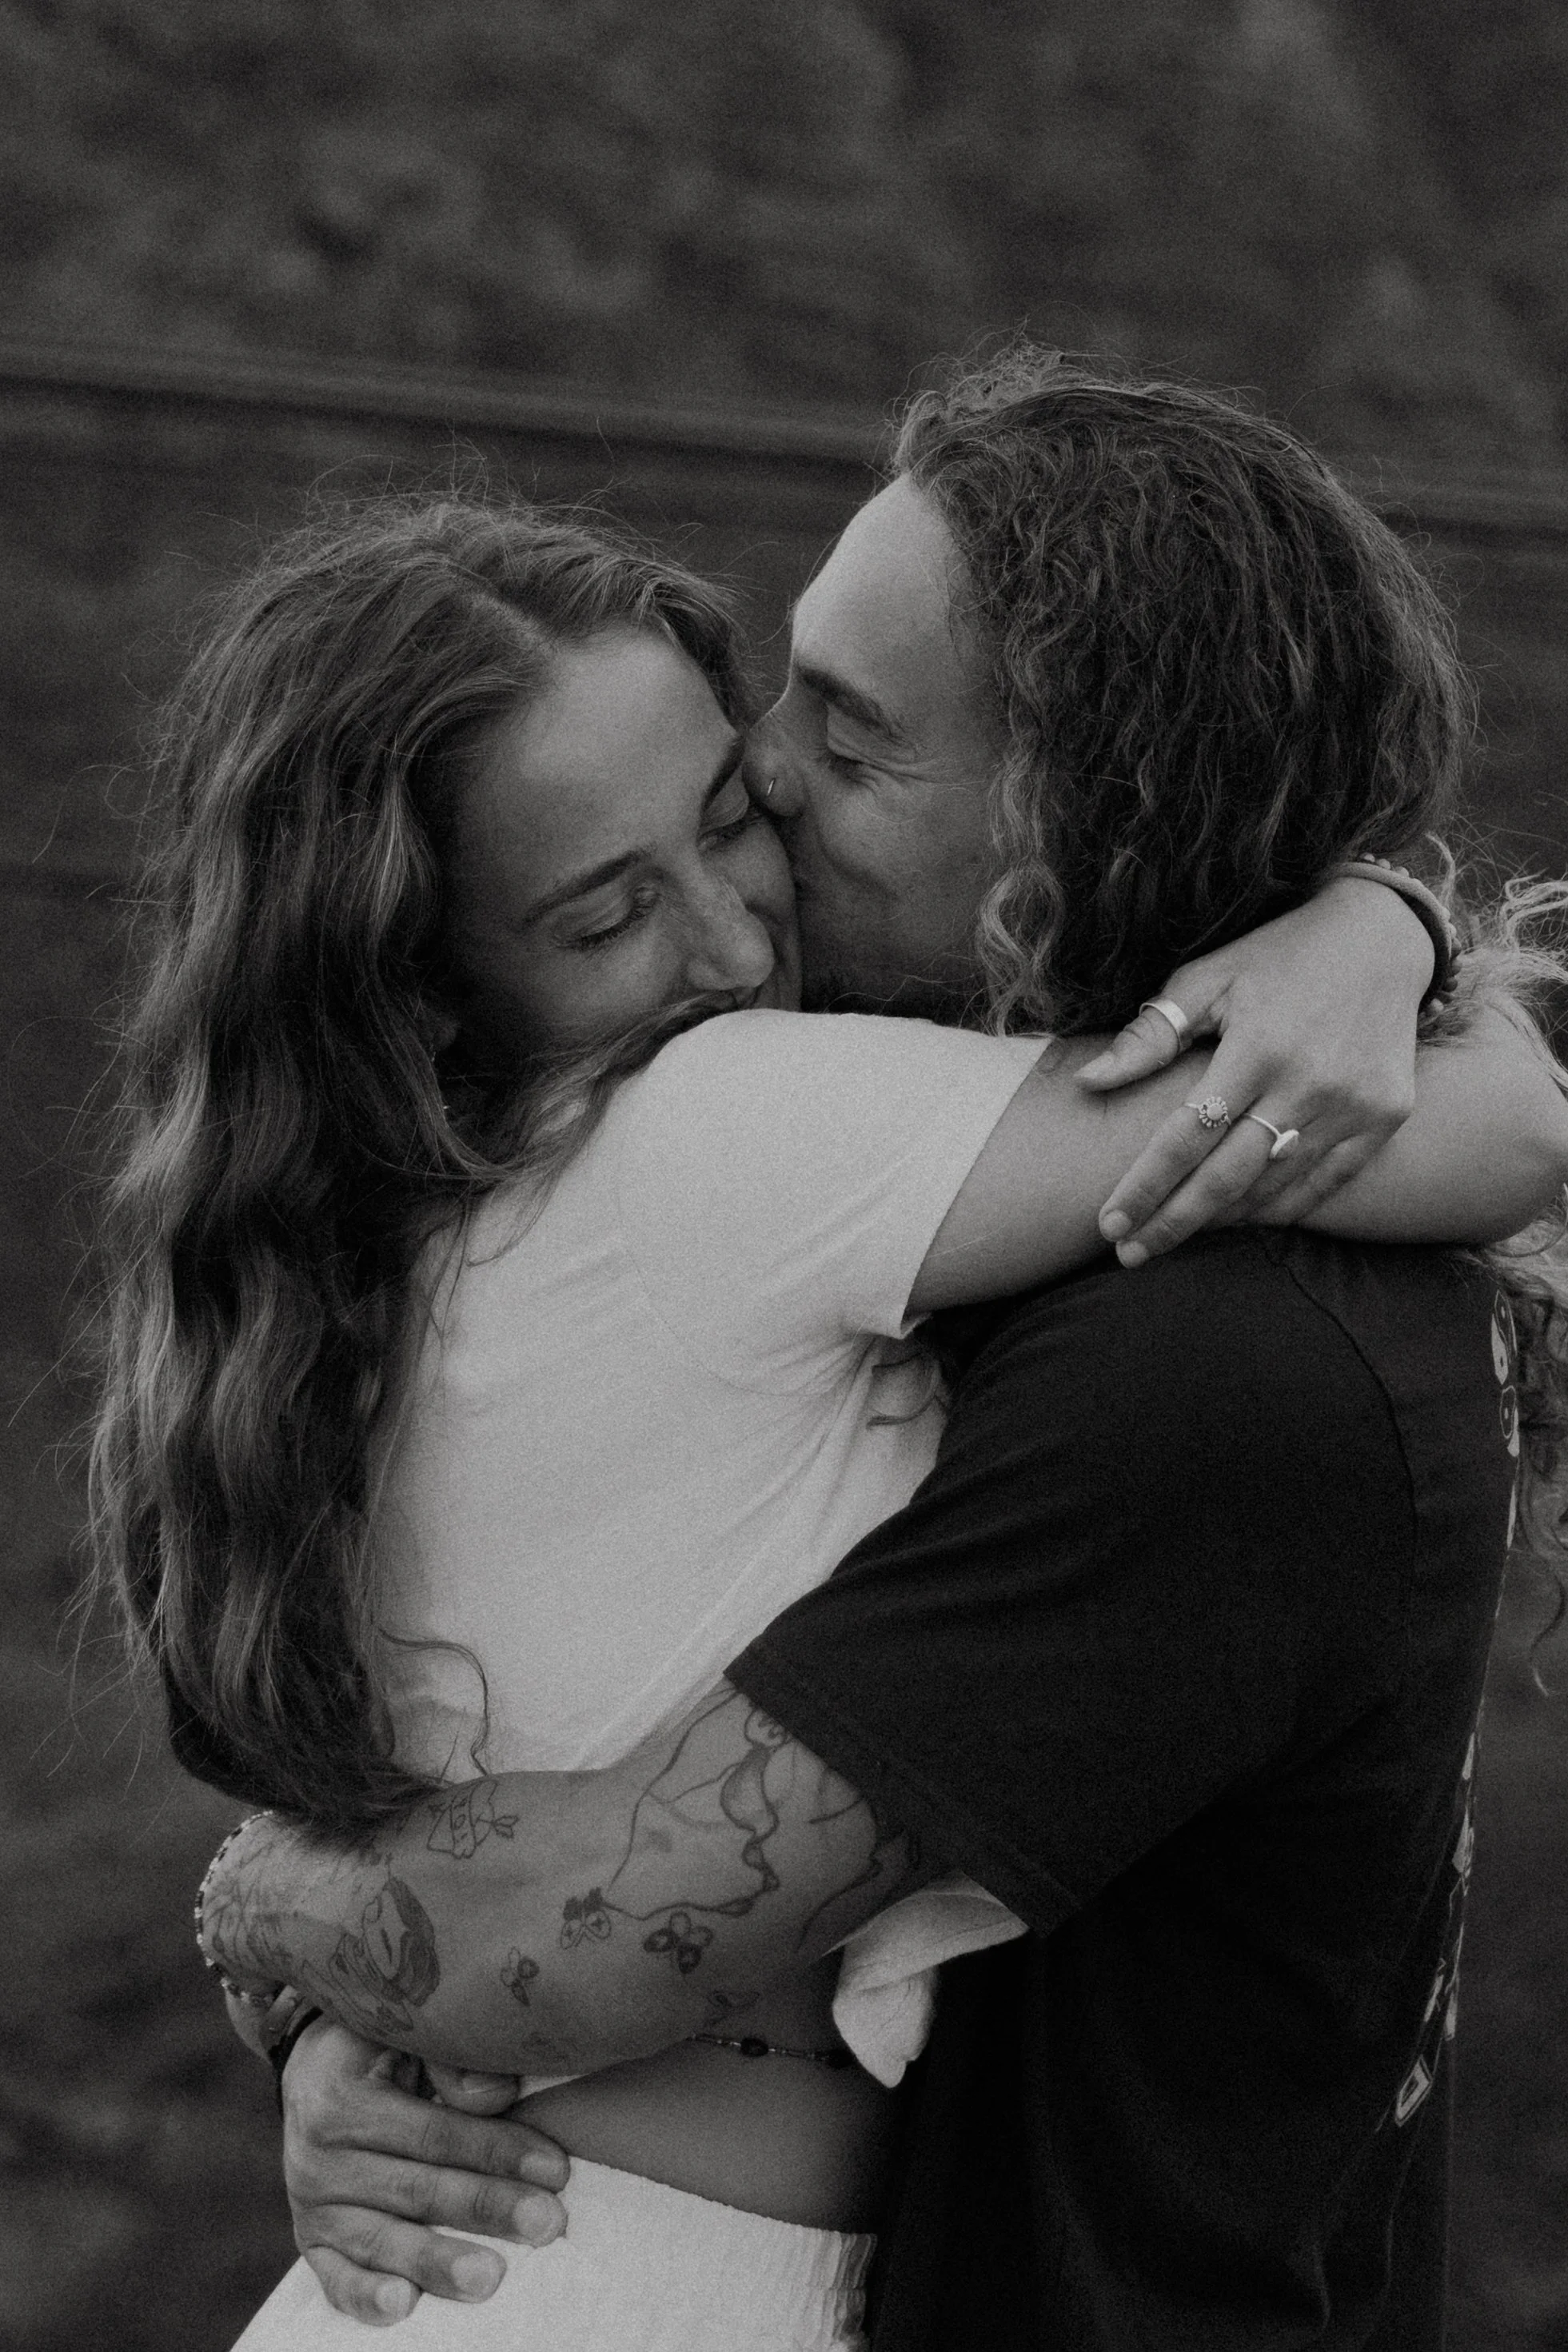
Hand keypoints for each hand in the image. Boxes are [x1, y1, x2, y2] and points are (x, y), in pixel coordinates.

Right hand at [282, 2016, 568, 2324]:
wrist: (310, 2074)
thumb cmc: (377, 2051)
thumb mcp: (402, 2034)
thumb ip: (448, 2058)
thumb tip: (497, 2095)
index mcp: (344, 2098)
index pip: (433, 2133)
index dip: (495, 2150)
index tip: (555, 2169)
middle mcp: (320, 2157)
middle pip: (416, 2189)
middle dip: (487, 2208)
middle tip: (546, 2225)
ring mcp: (312, 2206)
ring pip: (382, 2240)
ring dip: (438, 2262)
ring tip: (490, 2278)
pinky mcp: (312, 2242)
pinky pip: (335, 2278)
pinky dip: (366, 2297)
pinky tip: (403, 2306)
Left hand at [1078, 878, 1431, 1261]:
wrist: (1383, 937)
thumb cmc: (1277, 956)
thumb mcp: (1209, 977)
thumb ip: (1151, 1034)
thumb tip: (1088, 1082)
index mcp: (1258, 1047)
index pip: (1187, 1135)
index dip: (1145, 1185)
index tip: (1109, 1223)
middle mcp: (1310, 1082)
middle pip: (1227, 1177)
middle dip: (1172, 1222)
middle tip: (1128, 1255)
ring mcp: (1354, 1105)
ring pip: (1274, 1187)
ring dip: (1220, 1220)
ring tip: (1172, 1235)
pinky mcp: (1385, 1117)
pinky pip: (1325, 1183)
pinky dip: (1278, 1208)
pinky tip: (1238, 1221)